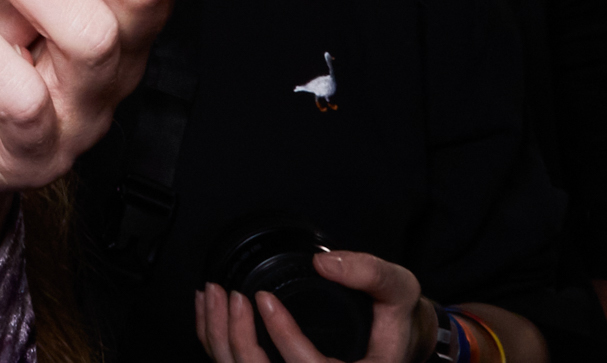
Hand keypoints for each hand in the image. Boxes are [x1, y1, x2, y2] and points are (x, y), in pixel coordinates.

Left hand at [197, 250, 430, 362]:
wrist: (395, 342)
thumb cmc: (396, 320)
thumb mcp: (399, 292)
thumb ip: (372, 275)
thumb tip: (325, 263)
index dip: (282, 337)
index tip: (263, 298)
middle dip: (236, 337)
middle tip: (228, 295)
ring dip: (217, 336)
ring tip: (211, 294)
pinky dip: (214, 340)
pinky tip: (208, 310)